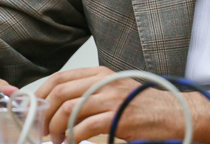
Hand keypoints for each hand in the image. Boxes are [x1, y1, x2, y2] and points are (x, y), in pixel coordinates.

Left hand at [36, 66, 209, 143]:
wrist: (174, 114)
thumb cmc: (144, 107)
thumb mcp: (114, 92)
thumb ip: (89, 95)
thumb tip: (58, 107)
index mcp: (101, 73)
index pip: (60, 78)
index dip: (41, 95)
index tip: (35, 111)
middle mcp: (105, 81)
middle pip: (60, 92)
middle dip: (46, 115)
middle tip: (44, 131)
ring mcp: (112, 98)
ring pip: (69, 109)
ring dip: (58, 129)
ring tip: (60, 140)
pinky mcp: (118, 117)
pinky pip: (84, 128)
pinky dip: (74, 139)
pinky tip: (75, 143)